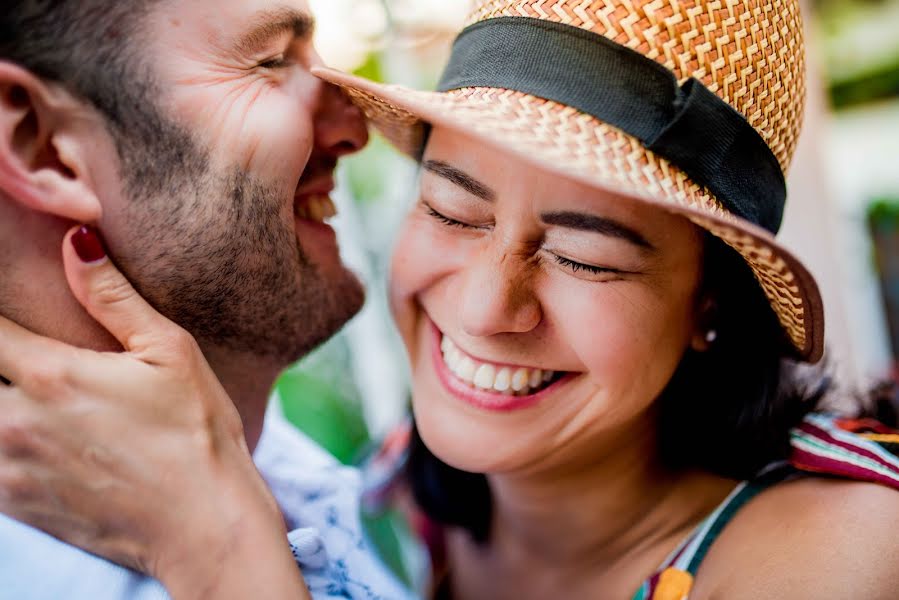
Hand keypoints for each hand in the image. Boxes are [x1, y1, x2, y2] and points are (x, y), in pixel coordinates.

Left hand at [0, 226, 308, 598]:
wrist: (204, 524)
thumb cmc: (197, 433)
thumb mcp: (170, 353)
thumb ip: (113, 297)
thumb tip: (74, 241)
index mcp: (52, 374)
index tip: (7, 312)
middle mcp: (14, 421)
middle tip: (25, 358)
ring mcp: (8, 468)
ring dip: (1, 399)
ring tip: (36, 396)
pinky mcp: (13, 505)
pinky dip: (1, 441)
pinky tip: (34, 435)